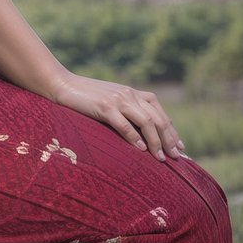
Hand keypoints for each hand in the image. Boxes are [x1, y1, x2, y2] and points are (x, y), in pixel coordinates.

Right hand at [51, 71, 184, 160]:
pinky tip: (141, 150)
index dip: (171, 129)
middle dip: (169, 139)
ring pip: (146, 122)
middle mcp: (129, 94)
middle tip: (176, 157)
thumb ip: (125, 110)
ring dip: (156, 142)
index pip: (159, 112)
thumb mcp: (110, 100)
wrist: (63, 84)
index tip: (179, 146)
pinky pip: (125, 125)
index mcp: (132, 92)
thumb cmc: (85, 97)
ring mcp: (118, 100)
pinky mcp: (105, 107)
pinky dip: (135, 138)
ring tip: (161, 158)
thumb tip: (140, 133)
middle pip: (157, 118)